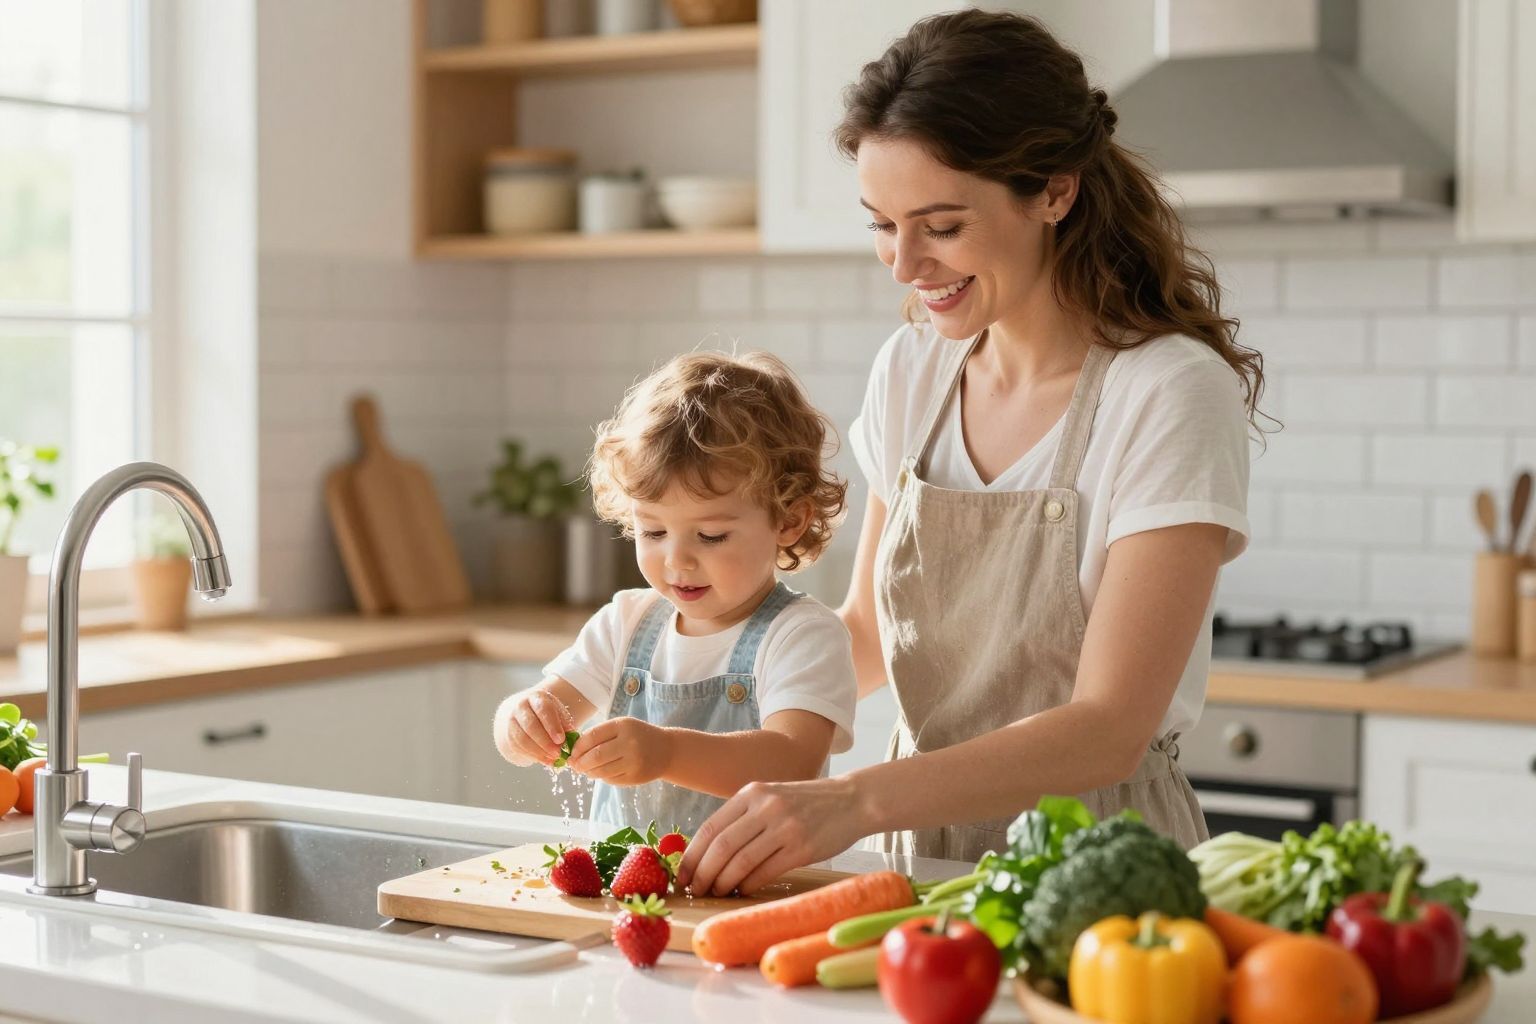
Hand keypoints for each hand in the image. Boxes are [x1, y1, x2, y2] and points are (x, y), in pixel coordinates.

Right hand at [496, 687, 574, 766]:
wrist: (523, 714)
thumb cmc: (546, 714)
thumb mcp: (557, 712)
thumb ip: (565, 722)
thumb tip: (572, 735)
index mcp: (536, 697)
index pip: (543, 709)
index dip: (552, 725)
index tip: (561, 740)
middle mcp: (521, 706)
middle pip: (530, 725)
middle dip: (545, 741)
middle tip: (557, 753)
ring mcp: (512, 721)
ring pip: (522, 739)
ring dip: (538, 752)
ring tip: (552, 759)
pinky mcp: (508, 735)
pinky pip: (518, 747)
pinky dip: (532, 756)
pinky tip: (544, 760)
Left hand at [567, 717, 670, 785]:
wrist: (666, 751)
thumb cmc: (638, 736)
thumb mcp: (622, 727)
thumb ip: (600, 734)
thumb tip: (574, 751)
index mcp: (623, 726)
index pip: (592, 737)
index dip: (578, 747)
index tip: (572, 752)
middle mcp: (629, 743)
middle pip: (595, 756)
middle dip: (580, 763)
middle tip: (574, 765)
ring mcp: (633, 762)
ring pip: (601, 771)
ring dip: (588, 772)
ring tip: (585, 770)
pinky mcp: (635, 777)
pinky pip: (610, 780)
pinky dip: (601, 777)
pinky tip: (602, 773)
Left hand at [676, 776, 870, 896]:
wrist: (851, 800)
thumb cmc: (805, 803)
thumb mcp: (770, 797)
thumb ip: (743, 817)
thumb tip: (707, 853)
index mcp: (752, 793)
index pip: (711, 828)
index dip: (692, 855)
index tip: (682, 875)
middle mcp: (766, 807)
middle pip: (722, 847)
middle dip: (703, 874)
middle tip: (695, 890)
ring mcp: (785, 827)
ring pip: (741, 862)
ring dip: (724, 882)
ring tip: (717, 892)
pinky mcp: (803, 848)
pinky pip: (766, 872)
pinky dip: (749, 885)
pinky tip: (743, 890)